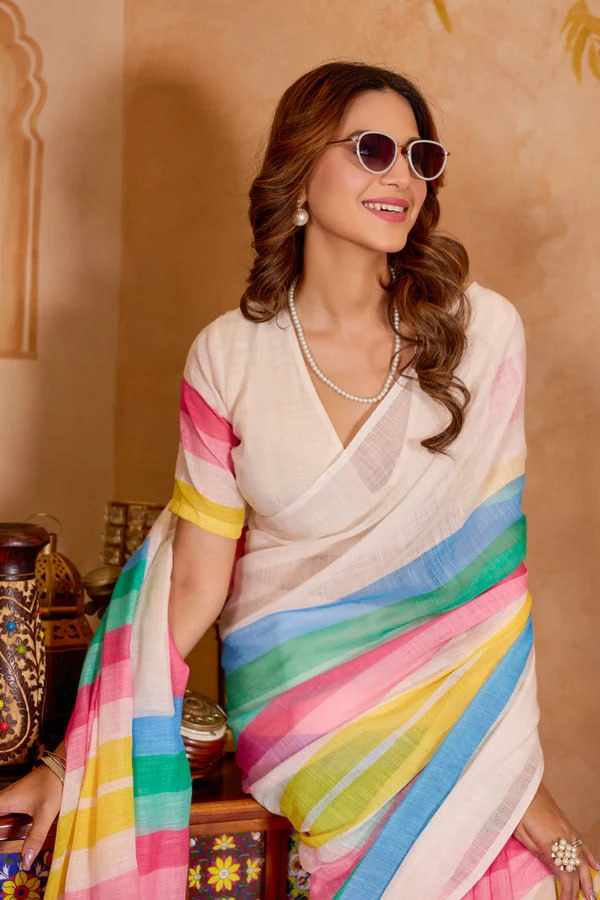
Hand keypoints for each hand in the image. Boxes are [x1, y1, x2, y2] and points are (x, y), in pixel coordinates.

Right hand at [0, 764, 62, 870]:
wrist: (65, 764)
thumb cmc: (53, 786)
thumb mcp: (45, 814)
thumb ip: (34, 838)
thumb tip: (25, 863)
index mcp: (3, 802)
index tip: (3, 841)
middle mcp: (3, 799)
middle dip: (2, 834)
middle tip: (8, 846)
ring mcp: (11, 797)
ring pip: (2, 817)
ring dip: (5, 829)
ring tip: (13, 842)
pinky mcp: (19, 797)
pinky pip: (8, 813)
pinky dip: (10, 824)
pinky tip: (20, 833)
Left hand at [513, 780, 598, 899]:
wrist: (521, 781)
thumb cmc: (516, 806)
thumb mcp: (520, 833)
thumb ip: (537, 852)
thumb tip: (552, 868)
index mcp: (550, 841)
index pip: (564, 874)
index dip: (568, 892)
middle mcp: (563, 835)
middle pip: (576, 868)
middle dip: (580, 888)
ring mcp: (567, 827)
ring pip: (582, 856)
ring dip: (587, 876)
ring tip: (592, 893)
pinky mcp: (565, 821)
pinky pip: (581, 841)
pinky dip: (589, 855)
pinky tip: (595, 865)